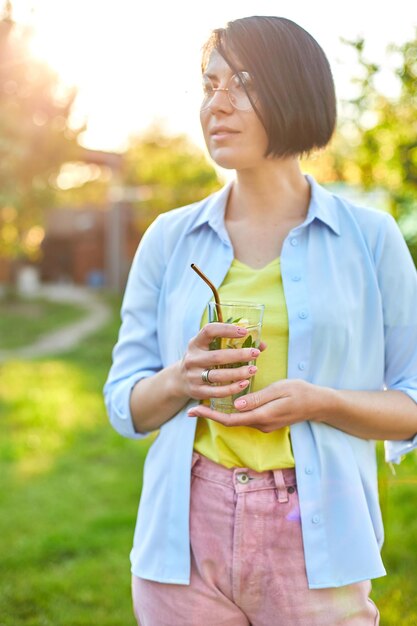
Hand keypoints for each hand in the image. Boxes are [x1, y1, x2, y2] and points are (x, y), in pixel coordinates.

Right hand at [179, 322, 263, 401]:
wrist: (180, 380)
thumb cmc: (203, 359)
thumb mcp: (210, 348)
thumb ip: (233, 344)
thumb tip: (262, 345)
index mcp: (195, 343)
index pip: (209, 331)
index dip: (226, 329)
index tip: (244, 331)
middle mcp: (192, 359)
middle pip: (217, 356)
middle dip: (239, 355)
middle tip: (255, 353)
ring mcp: (193, 376)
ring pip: (218, 375)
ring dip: (238, 373)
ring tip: (253, 370)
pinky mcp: (197, 391)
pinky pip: (217, 391)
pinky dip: (232, 388)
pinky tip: (244, 383)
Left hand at [188, 378, 320, 430]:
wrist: (318, 404)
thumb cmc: (301, 392)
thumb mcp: (280, 390)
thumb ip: (258, 398)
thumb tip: (237, 405)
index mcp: (262, 416)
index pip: (231, 419)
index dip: (211, 415)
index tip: (194, 409)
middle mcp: (260, 424)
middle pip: (230, 421)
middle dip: (211, 414)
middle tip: (192, 407)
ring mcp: (263, 424)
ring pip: (237, 419)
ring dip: (220, 412)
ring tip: (204, 402)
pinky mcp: (265, 420)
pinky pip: (245, 417)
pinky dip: (232, 411)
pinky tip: (226, 401)